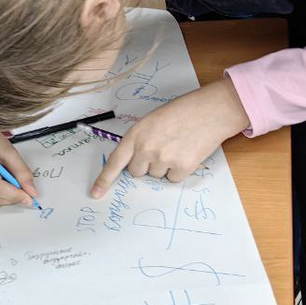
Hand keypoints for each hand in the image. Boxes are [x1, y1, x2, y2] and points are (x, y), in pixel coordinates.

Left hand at [90, 79, 249, 196]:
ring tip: (177, 146)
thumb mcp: (151, 122)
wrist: (210, 111)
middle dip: (146, 165)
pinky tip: (186, 153)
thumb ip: (139, 141)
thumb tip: (135, 162)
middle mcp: (146, 148)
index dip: (104, 180)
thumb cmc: (181, 113)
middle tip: (162, 148)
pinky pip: (173, 179)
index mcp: (135, 135)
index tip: (95, 193)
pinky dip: (179, 170)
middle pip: (137, 172)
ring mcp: (163, 159)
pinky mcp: (181, 168)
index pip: (115, 162)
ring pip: (156, 176)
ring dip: (165, 166)